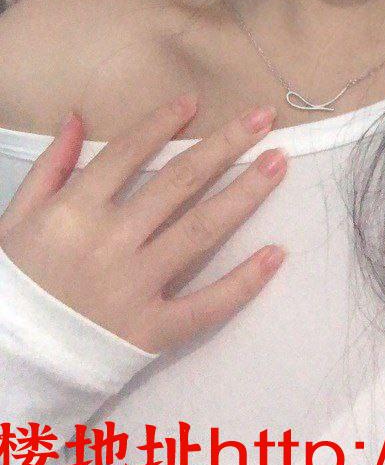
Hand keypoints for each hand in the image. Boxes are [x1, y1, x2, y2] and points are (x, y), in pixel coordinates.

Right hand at [0, 92, 287, 352]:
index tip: (195, 102)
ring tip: (278, 163)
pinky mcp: (152, 330)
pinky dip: (244, 282)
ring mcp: (134, 287)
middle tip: (264, 118)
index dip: (163, 123)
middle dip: (226, 145)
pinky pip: (206, 305)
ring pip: (202, 231)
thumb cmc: (16, 285)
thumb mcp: (17, 218)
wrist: (10, 362)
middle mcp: (110, 242)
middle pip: (179, 182)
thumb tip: (79, 118)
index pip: (129, 153)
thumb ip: (51, 167)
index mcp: (75, 211)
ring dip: (245, 193)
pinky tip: (275, 253)